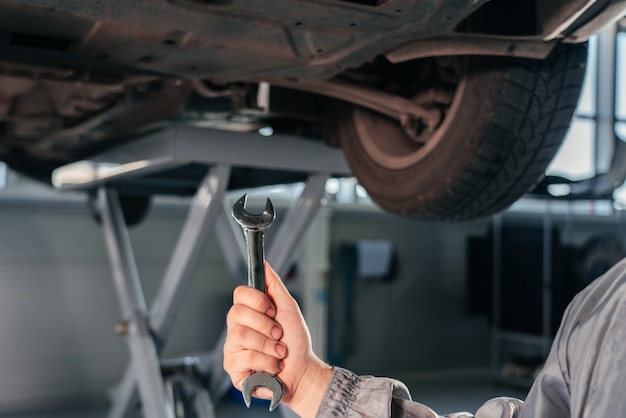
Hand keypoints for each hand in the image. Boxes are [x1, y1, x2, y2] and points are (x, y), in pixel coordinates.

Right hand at [223, 263, 332, 416]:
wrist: (303, 370)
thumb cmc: (296, 342)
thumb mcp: (289, 308)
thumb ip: (275, 285)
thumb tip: (264, 264)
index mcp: (248, 312)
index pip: (239, 294)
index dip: (257, 301)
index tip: (272, 311)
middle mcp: (236, 328)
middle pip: (237, 314)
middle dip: (266, 325)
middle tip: (278, 334)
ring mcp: (232, 348)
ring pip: (242, 336)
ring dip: (269, 346)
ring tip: (278, 353)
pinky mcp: (233, 369)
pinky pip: (245, 357)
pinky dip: (266, 362)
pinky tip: (271, 366)